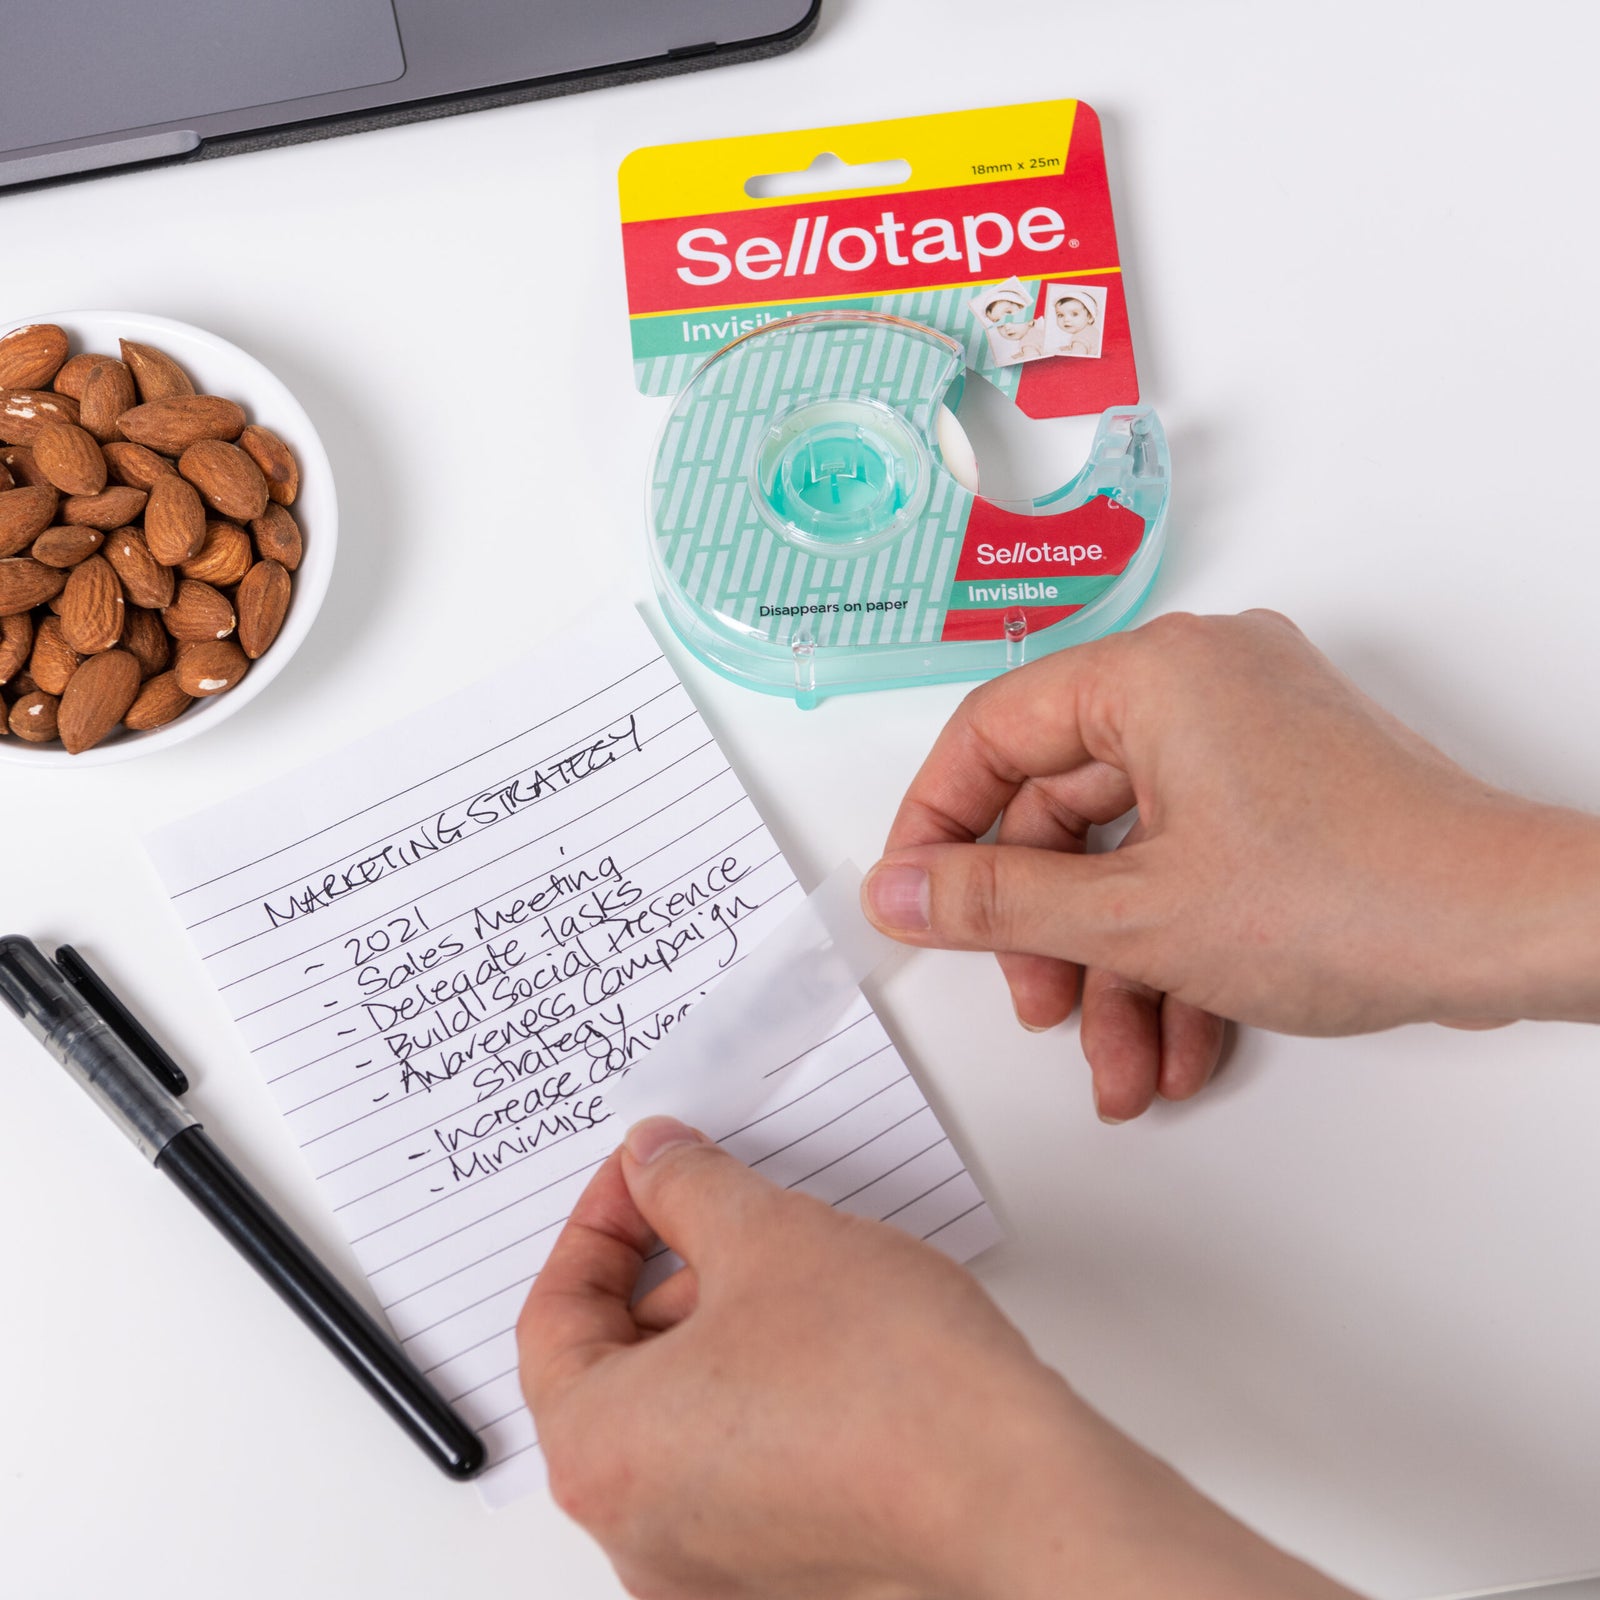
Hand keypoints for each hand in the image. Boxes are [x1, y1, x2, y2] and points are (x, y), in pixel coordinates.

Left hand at [518, 1117, 1361, 1599]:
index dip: (600, 1220)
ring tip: (787, 1266)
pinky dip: (752, 1388)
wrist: (1018, 1490)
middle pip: (613, 1369)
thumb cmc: (895, 1388)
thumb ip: (687, 1186)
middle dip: (665, 1271)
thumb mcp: (769, 1236)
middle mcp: (637, 1530)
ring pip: (676, 1415)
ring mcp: (707, 1565)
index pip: (552, 1315)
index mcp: (602, 1453)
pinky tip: (820, 1339)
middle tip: (719, 1206)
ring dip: (713, 1327)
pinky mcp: (778, 1569)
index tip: (642, 1173)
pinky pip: (733, 1458)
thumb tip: (654, 1163)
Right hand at [862, 611, 1599, 1121]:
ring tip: (1118, 1058)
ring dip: (1113, 967)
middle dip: (1048, 931)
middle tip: (1034, 1002)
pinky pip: (1190, 861)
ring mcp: (1248, 737)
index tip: (914, 896)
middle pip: (1064, 808)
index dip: (937, 824)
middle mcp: (1199, 684)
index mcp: (1153, 673)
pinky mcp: (1284, 790)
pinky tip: (1177, 1042)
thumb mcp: (1135, 915)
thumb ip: (995, 900)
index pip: (993, 730)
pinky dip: (1173, 948)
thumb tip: (899, 889)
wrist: (1514, 931)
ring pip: (1130, 854)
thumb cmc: (1358, 895)